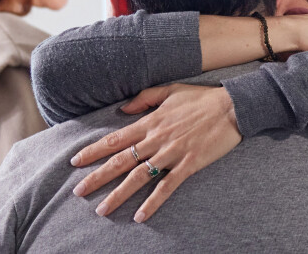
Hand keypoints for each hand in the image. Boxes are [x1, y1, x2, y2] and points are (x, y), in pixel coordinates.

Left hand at [70, 83, 240, 222]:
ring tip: (102, 209)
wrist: (231, 107)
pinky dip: (153, 203)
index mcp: (150, 121)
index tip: (76, 160)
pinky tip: (140, 217)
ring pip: (139, 177)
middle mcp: (156, 139)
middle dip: (97, 176)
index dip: (93, 151)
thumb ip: (144, 98)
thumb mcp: (169, 90)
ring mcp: (172, 154)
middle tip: (78, 191)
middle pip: (120, 161)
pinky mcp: (189, 165)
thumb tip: (123, 109)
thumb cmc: (200, 98)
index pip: (115, 139)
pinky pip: (167, 188)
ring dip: (118, 195)